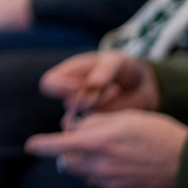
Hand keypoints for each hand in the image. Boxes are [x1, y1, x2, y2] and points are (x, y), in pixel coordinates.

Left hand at [26, 110, 186, 187]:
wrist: (184, 161)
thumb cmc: (155, 132)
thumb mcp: (122, 117)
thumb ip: (93, 122)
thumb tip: (72, 128)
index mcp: (99, 141)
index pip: (58, 146)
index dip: (41, 146)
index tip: (30, 146)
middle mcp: (101, 165)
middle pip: (66, 163)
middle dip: (67, 153)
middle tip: (83, 144)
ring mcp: (110, 182)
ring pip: (82, 174)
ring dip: (85, 164)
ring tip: (107, 154)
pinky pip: (99, 184)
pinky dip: (101, 175)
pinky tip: (120, 165)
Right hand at [39, 50, 159, 117]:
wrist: (138, 84)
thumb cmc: (121, 67)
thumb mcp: (116, 60)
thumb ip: (106, 68)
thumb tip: (93, 82)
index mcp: (66, 75)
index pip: (49, 84)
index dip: (61, 87)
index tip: (82, 85)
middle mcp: (71, 94)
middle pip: (69, 103)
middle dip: (92, 97)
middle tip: (113, 88)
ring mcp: (83, 111)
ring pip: (84, 117)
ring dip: (104, 105)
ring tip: (117, 91)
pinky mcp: (97, 125)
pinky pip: (99, 127)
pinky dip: (111, 117)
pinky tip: (120, 104)